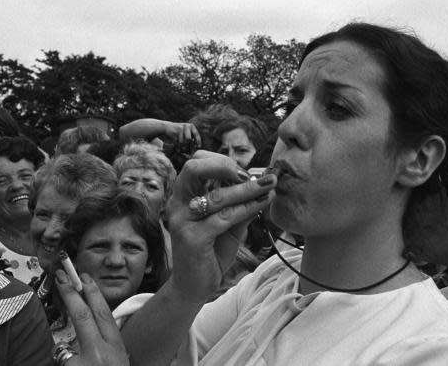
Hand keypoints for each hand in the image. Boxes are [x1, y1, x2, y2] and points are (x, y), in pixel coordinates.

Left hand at [55, 270, 128, 365]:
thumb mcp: (119, 361)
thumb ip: (109, 346)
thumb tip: (96, 334)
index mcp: (117, 348)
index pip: (103, 314)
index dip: (93, 294)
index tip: (85, 279)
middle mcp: (101, 353)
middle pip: (83, 316)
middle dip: (70, 294)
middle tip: (61, 276)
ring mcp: (83, 364)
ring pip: (66, 348)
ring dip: (68, 355)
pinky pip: (61, 362)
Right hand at [164, 122, 201, 146]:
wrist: (169, 127)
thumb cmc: (181, 131)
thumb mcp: (188, 131)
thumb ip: (192, 137)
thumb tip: (197, 146)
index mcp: (191, 126)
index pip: (196, 134)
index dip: (198, 141)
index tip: (199, 147)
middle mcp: (186, 126)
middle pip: (188, 139)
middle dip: (188, 145)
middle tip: (188, 150)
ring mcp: (179, 129)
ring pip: (182, 142)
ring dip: (182, 147)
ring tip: (182, 149)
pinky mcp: (174, 132)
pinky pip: (177, 142)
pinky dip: (177, 147)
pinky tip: (178, 148)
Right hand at [165, 151, 275, 301]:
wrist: (195, 286)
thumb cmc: (211, 251)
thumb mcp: (228, 223)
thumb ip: (240, 203)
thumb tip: (263, 182)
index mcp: (183, 195)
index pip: (196, 163)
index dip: (220, 161)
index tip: (244, 171)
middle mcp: (178, 204)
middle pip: (195, 168)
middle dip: (225, 165)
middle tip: (251, 174)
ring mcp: (182, 221)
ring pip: (217, 195)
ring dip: (247, 189)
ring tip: (269, 185)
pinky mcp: (192, 238)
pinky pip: (224, 217)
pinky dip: (247, 208)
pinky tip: (262, 204)